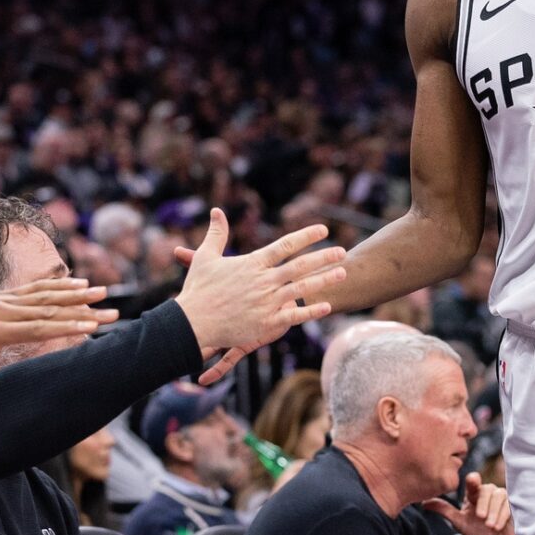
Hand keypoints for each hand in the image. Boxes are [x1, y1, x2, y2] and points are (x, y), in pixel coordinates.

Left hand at [0, 279, 116, 394]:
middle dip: (83, 310)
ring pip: (45, 296)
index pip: (36, 327)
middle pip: (50, 310)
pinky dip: (56, 286)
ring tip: (103, 292)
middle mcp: (1, 310)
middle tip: (113, 311)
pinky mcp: (0, 296)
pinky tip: (75, 283)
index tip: (91, 325)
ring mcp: (1, 300)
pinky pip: (33, 290)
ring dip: (76, 294)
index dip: (65, 326)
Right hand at [172, 209, 345, 353]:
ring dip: (324, 280)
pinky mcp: (265, 323)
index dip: (306, 236)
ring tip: (343, 273)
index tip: (323, 230)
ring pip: (302, 289)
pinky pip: (294, 316)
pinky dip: (311, 311)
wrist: (191, 323)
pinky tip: (327, 306)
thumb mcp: (205, 257)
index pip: (285, 245)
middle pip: (300, 265)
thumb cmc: (197, 290)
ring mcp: (266, 302)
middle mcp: (263, 281)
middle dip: (324, 257)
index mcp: (253, 263)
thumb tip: (217, 211)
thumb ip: (216, 233)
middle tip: (343, 251)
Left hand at [422, 472, 516, 534]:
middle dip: (483, 504)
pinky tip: (497, 526)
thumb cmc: (476, 533)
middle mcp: (487, 492)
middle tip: (480, 518)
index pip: (473, 482)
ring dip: (493, 512)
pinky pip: (508, 505)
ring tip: (489, 525)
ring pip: (498, 496)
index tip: (473, 480)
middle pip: (486, 489)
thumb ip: (444, 510)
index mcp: (473, 494)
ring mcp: (501, 498)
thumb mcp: (458, 522)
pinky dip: (502, 516)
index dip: (473, 480)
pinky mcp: (512, 505)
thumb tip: (423, 503)